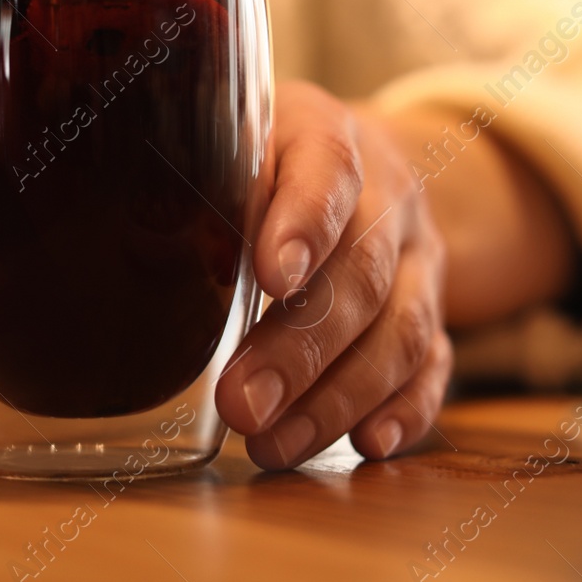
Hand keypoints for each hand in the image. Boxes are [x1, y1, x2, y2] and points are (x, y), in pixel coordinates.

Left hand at [215, 81, 451, 468]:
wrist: (359, 157)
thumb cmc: (263, 157)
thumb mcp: (226, 145)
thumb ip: (195, 186)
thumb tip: (148, 246)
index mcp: (326, 136)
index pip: (327, 172)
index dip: (303, 224)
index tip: (269, 278)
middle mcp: (387, 195)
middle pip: (362, 272)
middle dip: (302, 348)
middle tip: (242, 405)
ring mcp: (418, 257)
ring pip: (402, 330)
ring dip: (338, 397)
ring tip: (273, 445)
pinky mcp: (433, 310)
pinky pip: (433, 364)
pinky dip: (406, 409)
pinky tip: (367, 445)